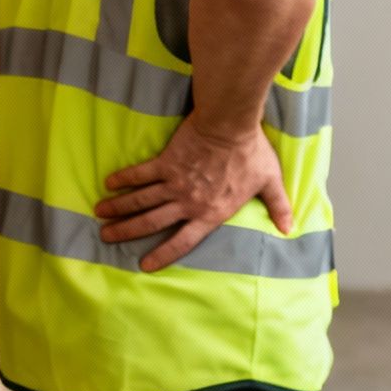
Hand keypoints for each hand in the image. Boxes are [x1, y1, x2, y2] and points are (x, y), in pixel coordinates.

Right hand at [95, 119, 293, 272]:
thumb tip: (289, 228)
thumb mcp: (270, 182)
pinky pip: (140, 173)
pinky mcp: (165, 162)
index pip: (184, 241)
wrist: (230, 125)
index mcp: (211, 213)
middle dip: (128, 232)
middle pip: (153, 223)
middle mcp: (189, 202)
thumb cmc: (251, 153)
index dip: (163, 254)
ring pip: (141, 201)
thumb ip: (278, 206)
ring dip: (119, 209)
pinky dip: (124, 179)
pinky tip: (109, 184)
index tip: (145, 264)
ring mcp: (174, 182)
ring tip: (101, 217)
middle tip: (107, 238)